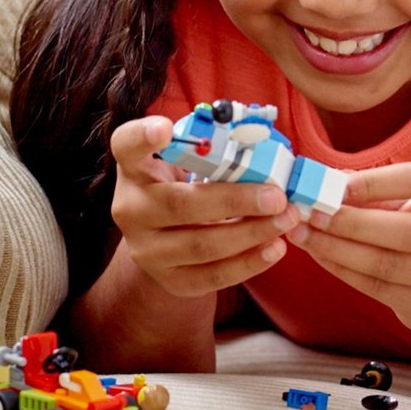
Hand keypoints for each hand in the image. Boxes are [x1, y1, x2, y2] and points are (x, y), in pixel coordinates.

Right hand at [110, 116, 299, 296]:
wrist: (167, 237)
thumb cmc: (187, 185)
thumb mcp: (191, 162)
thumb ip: (214, 152)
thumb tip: (267, 152)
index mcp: (134, 168)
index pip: (125, 146)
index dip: (142, 137)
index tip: (164, 129)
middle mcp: (131, 209)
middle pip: (180, 206)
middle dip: (236, 201)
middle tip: (277, 196)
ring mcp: (145, 250)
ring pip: (201, 246)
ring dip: (251, 233)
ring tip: (285, 220)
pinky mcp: (170, 280)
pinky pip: (212, 276)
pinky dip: (249, 263)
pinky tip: (275, 248)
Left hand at [285, 162, 410, 335]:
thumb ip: (376, 189)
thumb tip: (325, 182)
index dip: (378, 181)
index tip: (335, 184)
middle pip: (408, 232)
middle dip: (352, 223)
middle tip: (311, 212)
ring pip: (388, 265)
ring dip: (338, 249)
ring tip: (304, 233)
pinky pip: (377, 288)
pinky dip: (342, 269)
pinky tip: (319, 253)